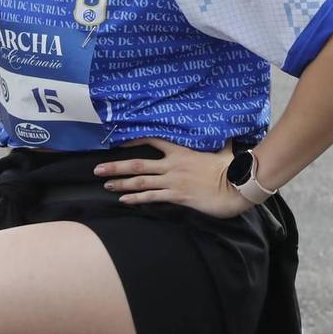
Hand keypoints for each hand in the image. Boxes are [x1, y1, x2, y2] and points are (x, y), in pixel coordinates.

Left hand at [95, 138, 252, 217]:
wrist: (235, 187)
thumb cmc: (230, 169)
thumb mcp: (223, 151)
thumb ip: (220, 142)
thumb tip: (226, 133)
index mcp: (181, 151)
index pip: (153, 140)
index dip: (134, 140)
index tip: (119, 143)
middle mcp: (172, 165)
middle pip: (137, 164)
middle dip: (116, 166)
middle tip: (97, 169)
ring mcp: (172, 181)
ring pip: (140, 181)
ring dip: (121, 183)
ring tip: (106, 184)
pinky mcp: (176, 196)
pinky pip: (151, 197)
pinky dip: (136, 198)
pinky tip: (124, 200)